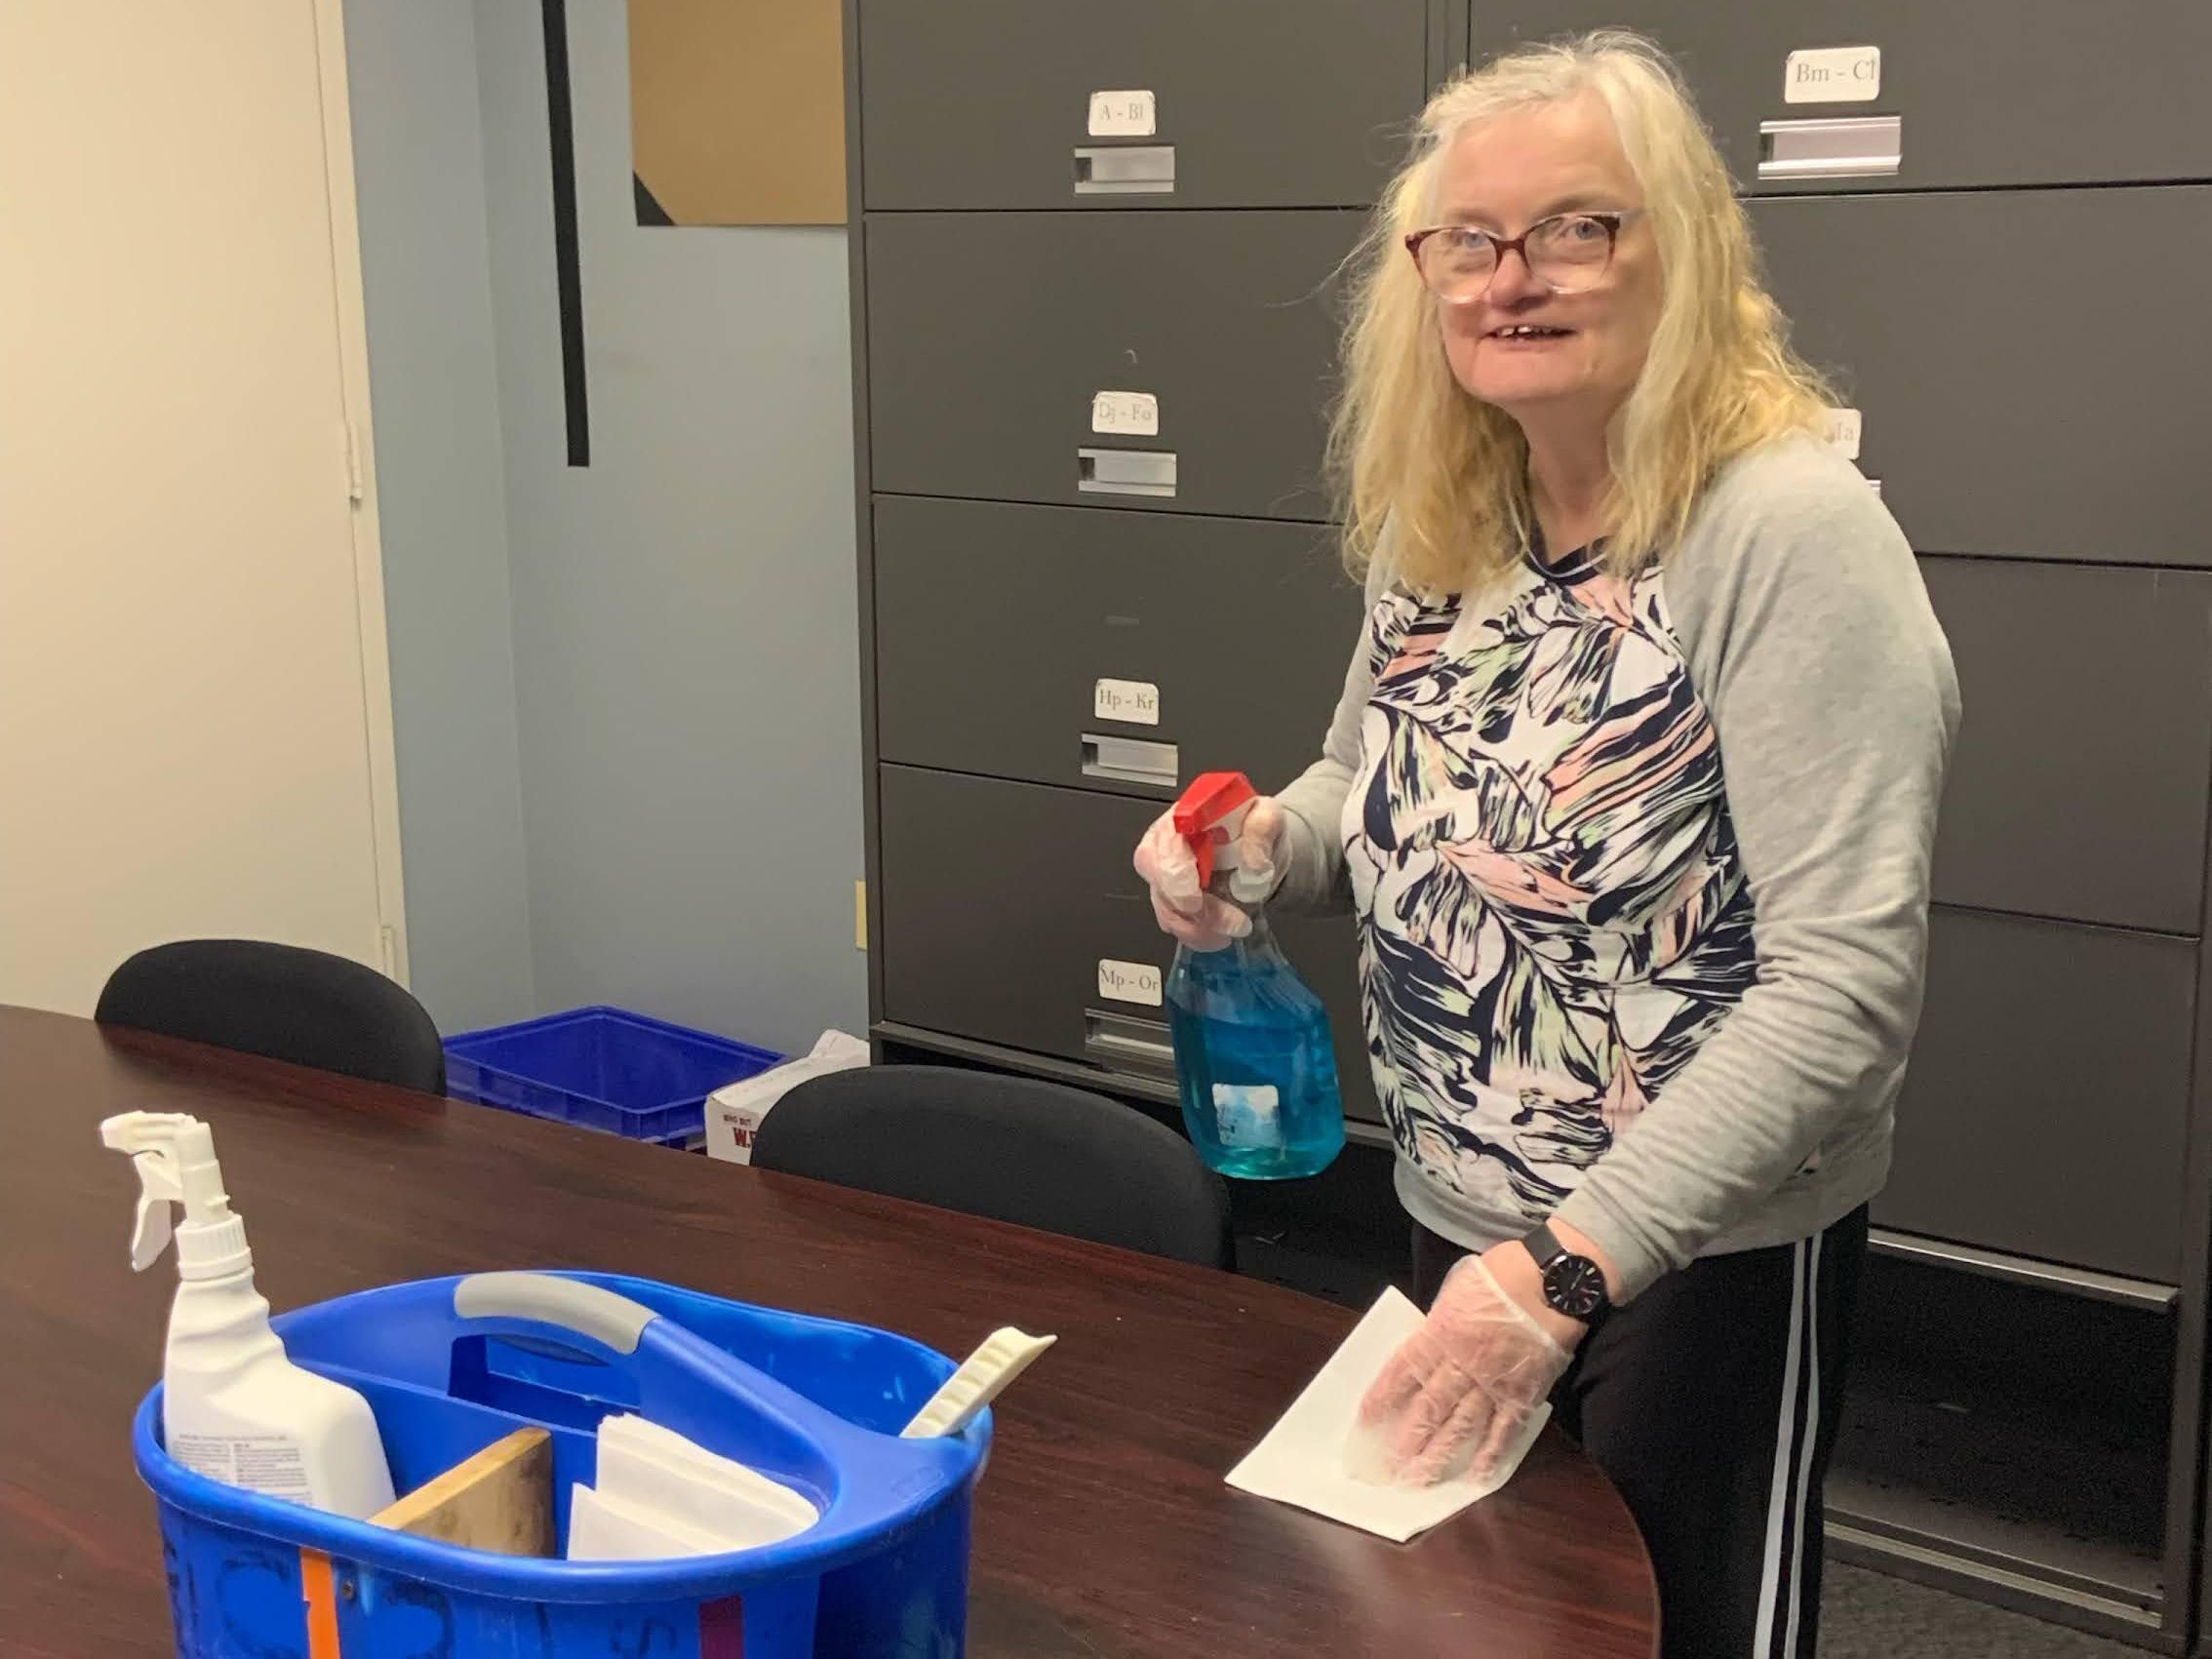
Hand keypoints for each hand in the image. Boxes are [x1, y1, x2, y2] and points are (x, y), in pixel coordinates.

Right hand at [1132, 796, 1286, 949]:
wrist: (1257, 850)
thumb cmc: (1253, 828)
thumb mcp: (1268, 816)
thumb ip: (1262, 829)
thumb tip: (1254, 864)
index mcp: (1184, 815)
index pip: (1166, 841)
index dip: (1175, 871)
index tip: (1194, 900)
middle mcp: (1164, 843)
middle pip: (1159, 878)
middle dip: (1191, 909)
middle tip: (1233, 923)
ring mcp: (1164, 873)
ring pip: (1165, 906)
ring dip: (1198, 927)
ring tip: (1237, 928)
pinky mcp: (1170, 899)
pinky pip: (1174, 923)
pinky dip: (1197, 935)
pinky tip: (1220, 936)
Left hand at [1351, 1245, 1578, 1486]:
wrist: (1554, 1280)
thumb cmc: (1503, 1274)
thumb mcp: (1457, 1289)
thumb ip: (1440, 1322)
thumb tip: (1429, 1343)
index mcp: (1440, 1333)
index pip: (1402, 1372)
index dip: (1381, 1399)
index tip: (1365, 1422)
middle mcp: (1461, 1364)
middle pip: (1427, 1408)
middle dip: (1406, 1440)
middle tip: (1388, 1468)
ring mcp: (1493, 1384)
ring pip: (1460, 1427)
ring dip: (1438, 1456)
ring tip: (1418, 1481)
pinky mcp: (1523, 1395)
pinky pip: (1504, 1431)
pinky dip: (1491, 1455)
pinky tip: (1477, 1477)